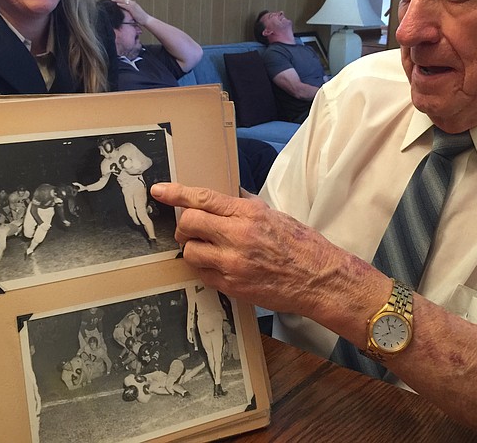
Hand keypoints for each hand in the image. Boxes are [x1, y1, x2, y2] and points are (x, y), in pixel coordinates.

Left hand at [110, 0, 150, 26]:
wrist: (146, 20)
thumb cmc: (140, 18)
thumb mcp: (134, 13)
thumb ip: (129, 11)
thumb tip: (124, 12)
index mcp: (133, 4)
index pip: (125, 0)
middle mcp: (133, 3)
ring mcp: (133, 5)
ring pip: (124, 1)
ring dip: (117, 0)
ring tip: (112, 0)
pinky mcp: (133, 9)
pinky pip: (126, 6)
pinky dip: (121, 4)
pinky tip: (117, 4)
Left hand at [150, 182, 349, 315]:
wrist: (318, 278)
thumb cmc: (300, 244)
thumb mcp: (273, 213)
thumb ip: (244, 204)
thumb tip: (224, 196)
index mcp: (248, 213)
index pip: (202, 199)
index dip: (176, 193)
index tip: (159, 191)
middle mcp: (237, 236)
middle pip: (188, 223)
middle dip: (184, 225)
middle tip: (191, 229)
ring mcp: (233, 263)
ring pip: (189, 252)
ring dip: (193, 249)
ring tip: (209, 250)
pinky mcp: (232, 286)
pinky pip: (202, 274)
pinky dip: (205, 268)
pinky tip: (220, 266)